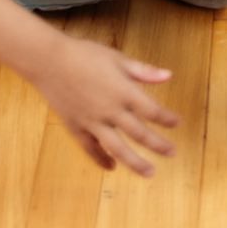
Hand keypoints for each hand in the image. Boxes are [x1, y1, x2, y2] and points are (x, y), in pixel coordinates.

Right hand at [35, 35, 178, 175]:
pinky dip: (101, 159)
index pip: (152, 110)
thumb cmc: (84, 54)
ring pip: (118, 148)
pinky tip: (112, 167)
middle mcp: (110, 110)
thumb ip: (143, 71)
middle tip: (172, 153)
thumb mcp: (117, 58)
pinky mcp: (76, 128)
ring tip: (150, 172)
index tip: (177, 123)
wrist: (49, 61)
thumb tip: (168, 76)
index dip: (166, 119)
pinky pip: (91, 149)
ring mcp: (93, 122)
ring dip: (135, 162)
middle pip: (139, 133)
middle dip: (158, 145)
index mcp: (123, 91)